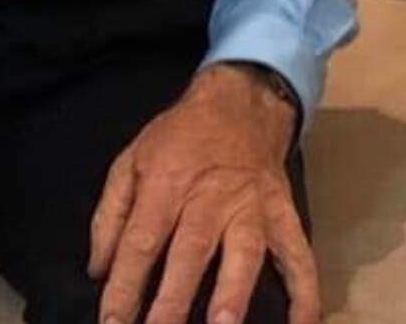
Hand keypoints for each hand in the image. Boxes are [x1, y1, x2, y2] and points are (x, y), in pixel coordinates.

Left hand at [87, 65, 320, 323]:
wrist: (239, 102)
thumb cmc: (179, 138)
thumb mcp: (132, 160)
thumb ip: (111, 215)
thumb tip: (99, 269)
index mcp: (166, 184)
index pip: (141, 242)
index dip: (124, 286)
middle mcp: (209, 197)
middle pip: (190, 253)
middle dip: (174, 301)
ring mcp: (251, 208)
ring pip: (243, 254)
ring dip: (233, 294)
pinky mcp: (284, 215)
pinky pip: (299, 257)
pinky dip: (305, 295)